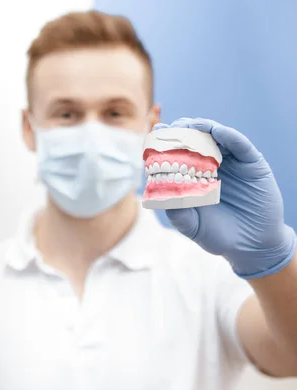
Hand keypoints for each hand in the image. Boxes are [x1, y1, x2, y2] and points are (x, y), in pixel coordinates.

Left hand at [153, 118, 296, 278]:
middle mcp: (209, 165)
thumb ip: (177, 212)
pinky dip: (227, 135)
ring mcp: (231, 162)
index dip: (164, 142)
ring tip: (190, 126)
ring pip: (215, 136)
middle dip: (180, 131)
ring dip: (201, 128)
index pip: (175, 153)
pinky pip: (239, 144)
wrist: (252, 245)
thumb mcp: (191, 226)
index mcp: (191, 176)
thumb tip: (160, 196)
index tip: (155, 132)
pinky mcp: (251, 163)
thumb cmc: (218, 235)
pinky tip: (216, 131)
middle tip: (170, 128)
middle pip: (193, 139)